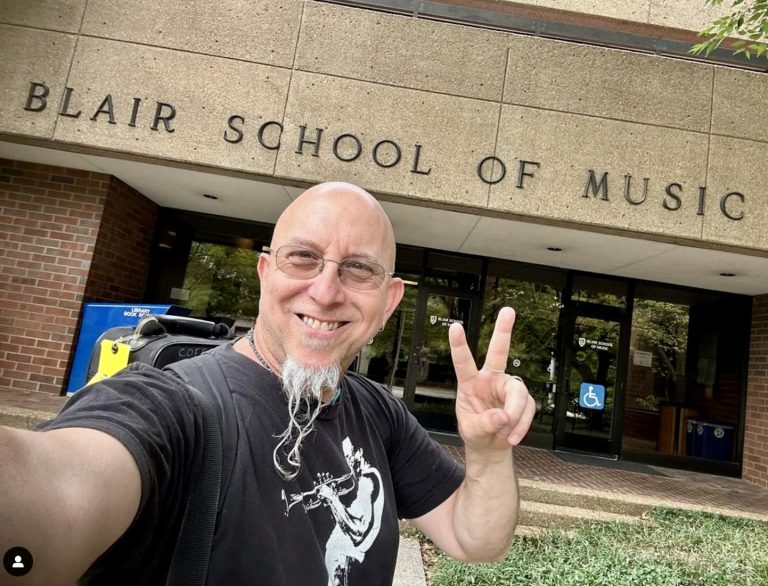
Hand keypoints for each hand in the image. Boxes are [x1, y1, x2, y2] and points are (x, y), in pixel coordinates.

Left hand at [449, 307, 535, 451]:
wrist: (490, 446)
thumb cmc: (476, 432)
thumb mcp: (472, 430)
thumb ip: (485, 423)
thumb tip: (503, 416)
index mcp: (471, 383)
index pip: (463, 361)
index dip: (459, 344)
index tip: (455, 327)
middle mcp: (490, 379)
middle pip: (499, 352)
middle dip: (503, 331)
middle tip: (508, 311)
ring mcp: (508, 387)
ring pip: (518, 393)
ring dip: (515, 415)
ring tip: (507, 431)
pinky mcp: (523, 399)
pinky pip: (527, 408)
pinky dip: (522, 424)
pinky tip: (513, 435)